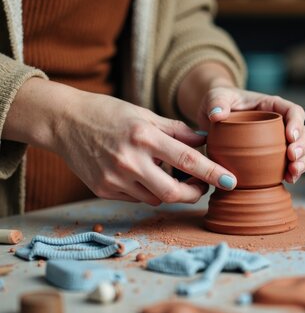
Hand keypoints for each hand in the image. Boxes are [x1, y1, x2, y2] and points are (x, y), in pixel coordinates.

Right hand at [54, 91, 237, 205]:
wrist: (64, 122)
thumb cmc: (108, 113)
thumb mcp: (145, 114)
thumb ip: (177, 130)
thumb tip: (205, 141)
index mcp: (144, 137)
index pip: (188, 161)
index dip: (213, 174)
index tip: (232, 182)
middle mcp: (130, 161)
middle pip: (174, 193)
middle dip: (195, 194)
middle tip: (203, 186)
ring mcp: (114, 179)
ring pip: (156, 199)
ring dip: (171, 192)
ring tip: (171, 174)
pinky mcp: (103, 191)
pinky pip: (138, 198)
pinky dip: (149, 191)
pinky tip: (146, 175)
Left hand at [196, 86, 304, 183]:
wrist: (212, 118)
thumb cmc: (219, 102)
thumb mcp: (215, 97)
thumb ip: (217, 102)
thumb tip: (217, 115)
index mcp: (273, 106)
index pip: (294, 111)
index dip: (297, 123)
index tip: (290, 136)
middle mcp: (281, 123)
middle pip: (304, 132)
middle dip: (302, 146)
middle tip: (292, 157)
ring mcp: (279, 141)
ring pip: (300, 151)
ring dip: (301, 162)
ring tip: (292, 173)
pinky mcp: (273, 157)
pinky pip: (288, 165)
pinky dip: (291, 173)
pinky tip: (287, 180)